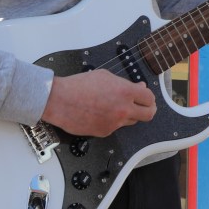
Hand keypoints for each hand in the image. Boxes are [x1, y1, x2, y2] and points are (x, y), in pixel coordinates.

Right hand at [41, 70, 156, 136]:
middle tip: (144, 106)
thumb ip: (125, 83)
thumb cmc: (79, 85)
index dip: (149, 97)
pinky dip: (112, 121)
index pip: (149, 98)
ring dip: (129, 114)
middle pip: (148, 114)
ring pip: (131, 121)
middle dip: (148, 109)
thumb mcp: (105, 76)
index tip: (146, 97)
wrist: (59, 100)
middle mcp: (123, 109)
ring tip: (116, 106)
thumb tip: (139, 87)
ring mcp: (115, 123)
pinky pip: (116, 127)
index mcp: (125, 92)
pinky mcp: (105, 132)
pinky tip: (102, 113)